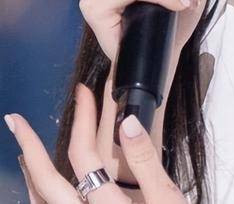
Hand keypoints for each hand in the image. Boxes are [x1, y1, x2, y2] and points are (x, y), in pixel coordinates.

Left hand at [4, 82, 186, 202]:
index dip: (82, 118)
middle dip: (29, 148)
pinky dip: (40, 198)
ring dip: (30, 175)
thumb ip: (146, 161)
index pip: (84, 154)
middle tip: (15, 121)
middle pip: (46, 182)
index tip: (82, 93)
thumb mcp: (167, 198)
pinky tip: (42, 190)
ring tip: (23, 151)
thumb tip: (127, 122)